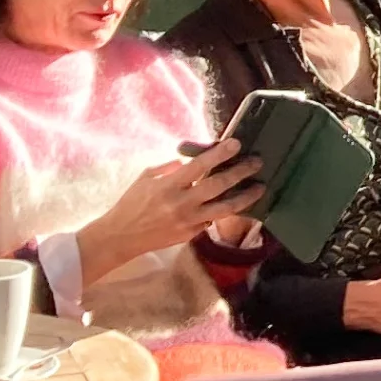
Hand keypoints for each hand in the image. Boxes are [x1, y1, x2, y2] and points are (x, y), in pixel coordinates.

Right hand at [75, 135, 258, 285]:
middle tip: (257, 162)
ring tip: (260, 187)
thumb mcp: (146, 178)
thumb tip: (190, 158)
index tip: (236, 143)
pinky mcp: (191, 234)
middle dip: (241, 171)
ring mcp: (188, 221)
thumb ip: (169, 167)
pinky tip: (238, 203)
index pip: (199, 165)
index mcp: (168, 185)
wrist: (120, 237)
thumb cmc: (131, 203)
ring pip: (225, 208)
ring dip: (245, 197)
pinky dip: (226, 211)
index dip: (220, 153)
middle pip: (218, 185)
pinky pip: (213, 220)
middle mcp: (181, 203)